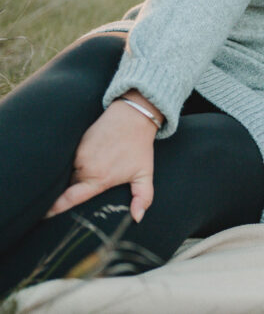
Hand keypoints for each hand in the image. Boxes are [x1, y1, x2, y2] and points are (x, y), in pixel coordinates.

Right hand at [47, 91, 159, 222]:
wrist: (133, 117)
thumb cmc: (139, 147)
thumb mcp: (145, 174)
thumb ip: (143, 197)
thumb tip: (137, 218)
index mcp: (99, 178)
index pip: (71, 198)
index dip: (55, 209)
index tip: (44, 216)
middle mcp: (85, 167)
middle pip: (67, 186)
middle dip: (64, 193)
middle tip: (66, 198)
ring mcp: (77, 154)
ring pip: (65, 173)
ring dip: (67, 178)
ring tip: (72, 180)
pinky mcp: (75, 143)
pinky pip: (66, 159)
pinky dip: (69, 165)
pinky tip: (74, 166)